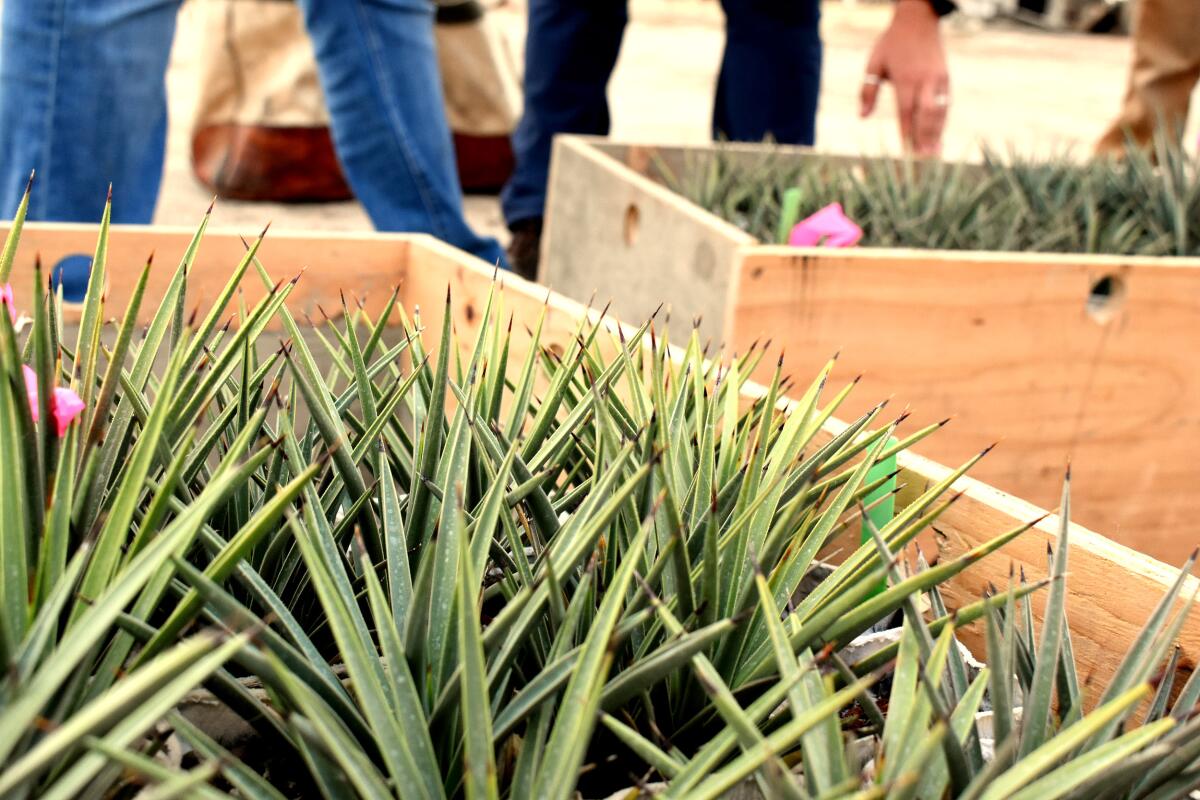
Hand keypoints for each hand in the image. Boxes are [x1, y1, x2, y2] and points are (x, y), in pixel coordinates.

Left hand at [859, 0, 949, 155]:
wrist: (918, 19)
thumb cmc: (892, 43)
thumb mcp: (874, 63)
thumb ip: (867, 91)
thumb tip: (862, 116)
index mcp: (905, 79)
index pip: (906, 114)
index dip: (906, 135)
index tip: (905, 154)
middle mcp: (924, 81)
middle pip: (926, 116)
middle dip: (925, 140)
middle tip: (923, 162)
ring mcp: (938, 80)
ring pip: (939, 112)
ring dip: (936, 134)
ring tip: (934, 155)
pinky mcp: (946, 77)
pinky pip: (946, 104)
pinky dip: (942, 121)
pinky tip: (939, 136)